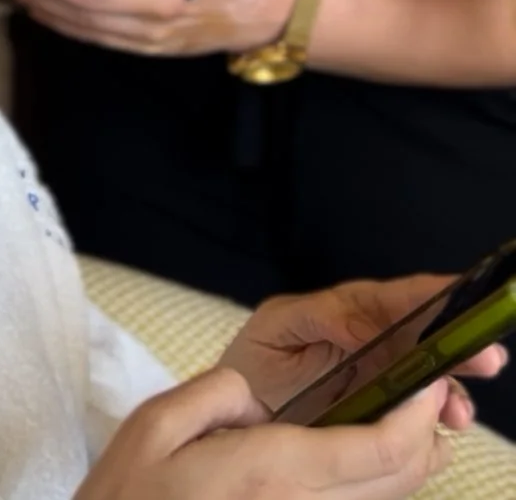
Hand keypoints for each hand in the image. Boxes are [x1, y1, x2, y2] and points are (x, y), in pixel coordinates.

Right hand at [72, 365, 451, 499]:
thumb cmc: (127, 496)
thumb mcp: (155, 425)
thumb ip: (215, 395)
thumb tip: (252, 393)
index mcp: (270, 470)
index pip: (373, 450)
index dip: (414, 418)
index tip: (428, 384)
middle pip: (393, 482)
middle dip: (423, 439)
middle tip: (423, 397)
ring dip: (405, 466)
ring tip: (403, 423)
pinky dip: (373, 489)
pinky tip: (360, 461)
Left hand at [220, 275, 506, 419]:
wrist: (237, 407)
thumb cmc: (256, 358)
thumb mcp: (279, 325)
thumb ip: (321, 315)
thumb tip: (365, 324)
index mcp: (354, 310)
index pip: (403, 296)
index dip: (437, 295)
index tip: (466, 296)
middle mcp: (377, 342)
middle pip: (429, 338)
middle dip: (461, 345)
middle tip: (487, 358)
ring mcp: (384, 379)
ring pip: (431, 379)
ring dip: (453, 391)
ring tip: (459, 411)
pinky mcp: (382, 413)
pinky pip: (417, 415)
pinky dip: (434, 422)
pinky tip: (442, 430)